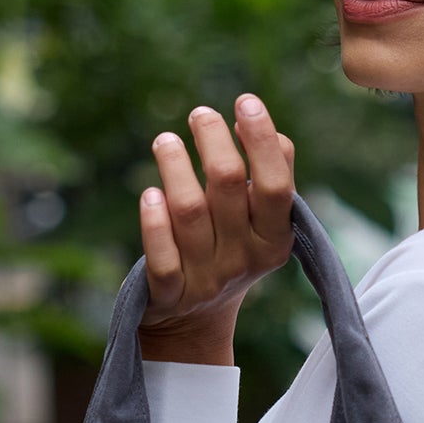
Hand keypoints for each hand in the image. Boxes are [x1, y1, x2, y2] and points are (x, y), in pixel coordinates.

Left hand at [138, 95, 294, 363]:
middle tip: (200, 114)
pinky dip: (153, 223)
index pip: (274, 185)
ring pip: (189, 212)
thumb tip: (257, 121)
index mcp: (274, 240)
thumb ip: (271, 171)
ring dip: (174, 168)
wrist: (195, 320)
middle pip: (227, 186)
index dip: (260, 140)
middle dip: (213, 141)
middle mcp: (243, 260)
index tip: (244, 102)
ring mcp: (206, 279)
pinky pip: (160, 257)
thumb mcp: (260, 221)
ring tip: (165, 140)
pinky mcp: (169, 295)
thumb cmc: (231, 249)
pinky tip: (149, 193)